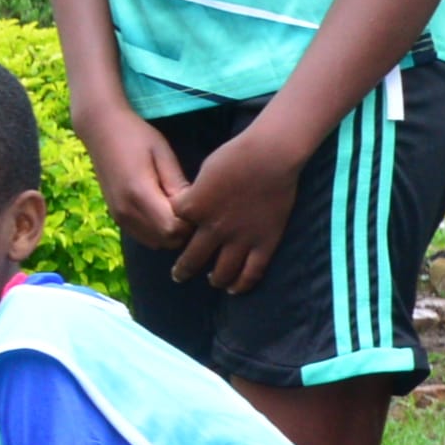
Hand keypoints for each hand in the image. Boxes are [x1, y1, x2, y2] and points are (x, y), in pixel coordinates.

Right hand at [75, 98, 186, 256]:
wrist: (100, 129)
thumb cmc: (136, 136)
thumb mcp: (163, 154)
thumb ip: (177, 184)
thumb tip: (195, 208)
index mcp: (139, 194)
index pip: (174, 229)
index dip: (192, 223)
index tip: (201, 205)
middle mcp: (126, 211)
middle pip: (166, 240)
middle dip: (184, 230)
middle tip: (194, 206)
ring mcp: (119, 216)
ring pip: (155, 242)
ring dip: (171, 232)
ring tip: (179, 207)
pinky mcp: (116, 216)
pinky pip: (144, 236)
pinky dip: (158, 231)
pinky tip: (165, 209)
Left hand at [164, 118, 304, 293]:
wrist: (270, 155)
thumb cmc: (236, 155)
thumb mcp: (204, 172)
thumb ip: (198, 194)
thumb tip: (196, 203)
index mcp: (193, 209)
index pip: (174, 227)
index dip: (174, 233)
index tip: (176, 237)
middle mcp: (212, 229)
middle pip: (191, 259)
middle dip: (183, 270)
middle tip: (179, 275)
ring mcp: (240, 238)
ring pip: (222, 271)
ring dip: (214, 279)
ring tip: (213, 281)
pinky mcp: (264, 242)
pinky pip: (252, 271)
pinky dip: (242, 284)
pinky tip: (236, 289)